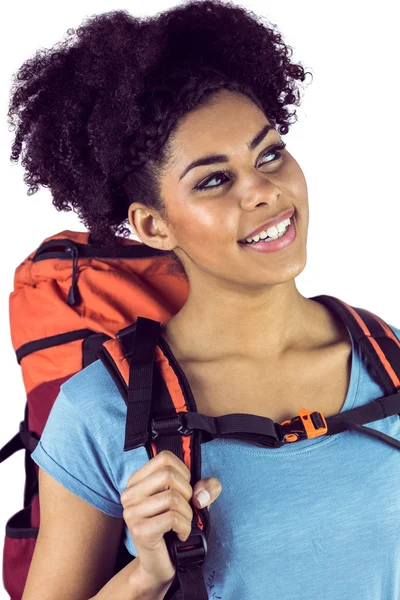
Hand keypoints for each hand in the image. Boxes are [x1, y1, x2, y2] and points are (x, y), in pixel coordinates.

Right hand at [120, 450, 221, 588]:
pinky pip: (172, 519)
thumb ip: (206, 488)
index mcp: (137, 481)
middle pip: (168, 475)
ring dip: (187, 514)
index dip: (183, 472)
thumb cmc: (174, 527)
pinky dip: (184, 527)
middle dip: (187, 493)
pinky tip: (179, 535)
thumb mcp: (193, 500)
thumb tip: (200, 496)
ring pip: (172, 498)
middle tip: (184, 510)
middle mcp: (129, 494)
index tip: (184, 490)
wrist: (160, 564)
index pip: (164, 458)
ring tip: (182, 524)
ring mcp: (132, 512)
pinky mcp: (140, 530)